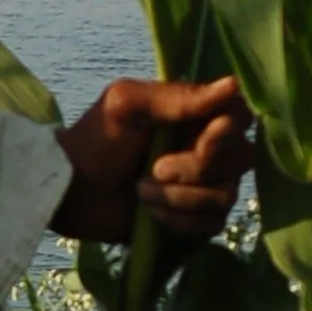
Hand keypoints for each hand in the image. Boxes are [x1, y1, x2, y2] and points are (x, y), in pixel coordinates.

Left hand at [53, 74, 251, 243]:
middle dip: (198, 168)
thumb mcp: (127, 104)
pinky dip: (179, 221)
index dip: (228, 132)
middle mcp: (209, 149)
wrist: (70, 190)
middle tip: (155, 168)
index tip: (204, 139)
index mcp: (196, 115)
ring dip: (181, 197)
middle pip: (241, 158)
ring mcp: (204, 187)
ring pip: (226, 195)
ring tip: (141, 190)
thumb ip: (178, 97)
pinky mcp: (194, 221)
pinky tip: (151, 214)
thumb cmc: (96, 137)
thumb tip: (233, 85)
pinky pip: (212, 224)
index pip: (241, 116)